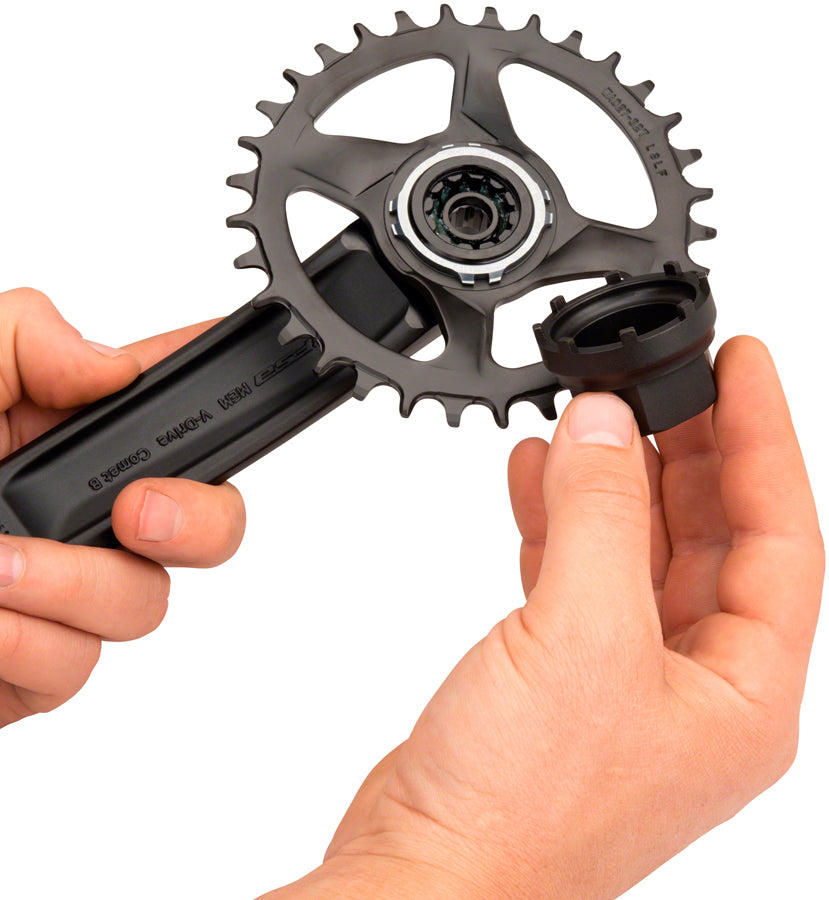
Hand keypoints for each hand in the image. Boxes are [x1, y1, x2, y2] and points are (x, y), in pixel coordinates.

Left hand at [0, 288, 245, 727]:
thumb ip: (28, 335)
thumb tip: (113, 364)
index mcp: (59, 433)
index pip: (176, 409)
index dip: (234, 396)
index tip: (273, 383)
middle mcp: (75, 512)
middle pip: (206, 523)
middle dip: (194, 520)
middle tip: (136, 511)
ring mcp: (59, 593)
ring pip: (142, 607)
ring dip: (68, 587)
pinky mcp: (27, 666)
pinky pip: (71, 670)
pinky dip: (22, 647)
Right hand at [263, 337, 823, 898]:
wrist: (428, 879)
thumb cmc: (521, 809)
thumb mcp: (582, 636)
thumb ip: (598, 516)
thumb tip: (602, 424)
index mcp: (740, 694)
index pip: (782, 536)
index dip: (766, 438)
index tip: (744, 363)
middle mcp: (692, 687)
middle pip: (712, 534)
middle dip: (688, 447)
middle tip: (667, 373)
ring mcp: (622, 678)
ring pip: (638, 547)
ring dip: (615, 477)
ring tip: (594, 408)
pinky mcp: (559, 673)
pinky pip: (576, 570)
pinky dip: (560, 516)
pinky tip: (539, 474)